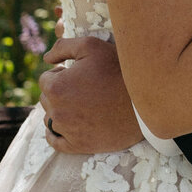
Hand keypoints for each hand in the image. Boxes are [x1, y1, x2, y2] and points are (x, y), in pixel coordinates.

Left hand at [39, 34, 142, 153]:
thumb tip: (46, 58)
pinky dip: (56, 134)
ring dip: (60, 111)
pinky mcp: (79, 145)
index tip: (77, 75)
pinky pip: (55, 142)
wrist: (145, 100)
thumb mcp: (91, 46)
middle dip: (59, 93)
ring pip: (51, 119)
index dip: (61, 74)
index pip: (45, 79)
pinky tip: (64, 127)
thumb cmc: (118, 70)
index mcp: (56, 87)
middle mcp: (57, 111)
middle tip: (83, 89)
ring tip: (83, 105)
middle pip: (46, 99)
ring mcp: (67, 131)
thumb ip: (63, 46)